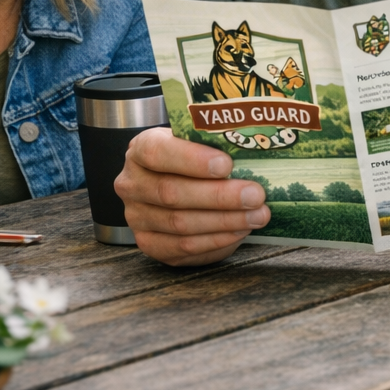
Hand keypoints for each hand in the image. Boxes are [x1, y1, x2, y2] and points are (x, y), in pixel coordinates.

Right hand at [114, 127, 270, 265]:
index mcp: (140, 150)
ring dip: (225, 221)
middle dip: (219, 196)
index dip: (192, 159)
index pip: (157, 152)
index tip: (226, 164)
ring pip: (180, 223)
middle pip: (171, 192)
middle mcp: (132, 184)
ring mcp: (138, 217)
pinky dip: (217, 240)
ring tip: (257, 214)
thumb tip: (253, 146)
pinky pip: (183, 247)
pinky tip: (240, 230)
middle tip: (255, 194)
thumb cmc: (194, 159)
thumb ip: (216, 142)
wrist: (178, 182)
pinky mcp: (150, 244)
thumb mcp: (198, 142)